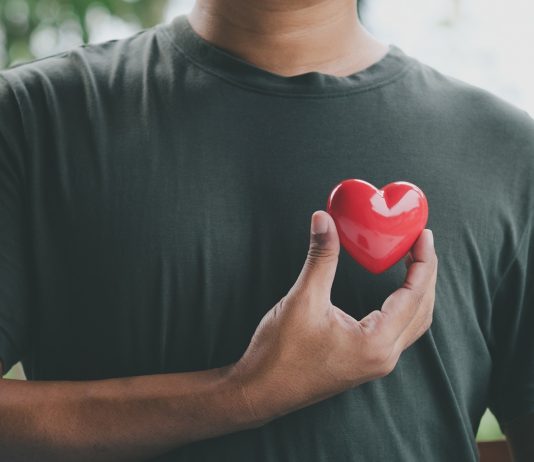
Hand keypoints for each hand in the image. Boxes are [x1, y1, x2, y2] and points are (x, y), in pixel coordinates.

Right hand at [230, 210, 437, 424]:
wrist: (260, 391)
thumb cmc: (280, 353)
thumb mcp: (303, 299)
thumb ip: (320, 258)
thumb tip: (324, 220)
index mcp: (376, 343)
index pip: (414, 295)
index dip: (423, 261)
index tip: (423, 235)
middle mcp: (384, 356)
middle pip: (422, 309)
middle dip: (425, 273)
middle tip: (421, 242)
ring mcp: (375, 363)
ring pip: (414, 323)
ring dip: (418, 291)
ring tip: (413, 262)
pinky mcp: (365, 362)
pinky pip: (399, 331)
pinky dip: (404, 306)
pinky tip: (394, 291)